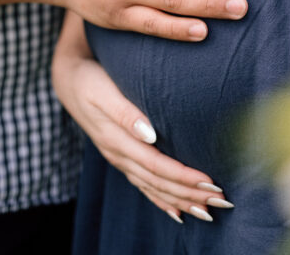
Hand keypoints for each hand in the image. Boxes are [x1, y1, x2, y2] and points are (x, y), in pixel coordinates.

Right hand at [52, 15, 232, 224]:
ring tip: (209, 209)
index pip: (156, 166)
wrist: (67, 77)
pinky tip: (178, 211)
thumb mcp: (102, 90)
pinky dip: (162, 199)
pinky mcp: (120, 155)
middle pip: (158, 182)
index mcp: (116, 139)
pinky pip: (143, 185)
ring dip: (181, 200)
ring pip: (152, 187)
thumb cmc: (89, 78)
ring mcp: (119, 158)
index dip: (183, 176)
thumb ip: (125, 112)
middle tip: (222, 199)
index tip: (210, 181)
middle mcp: (118, 154)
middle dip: (190, 194)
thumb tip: (150, 134)